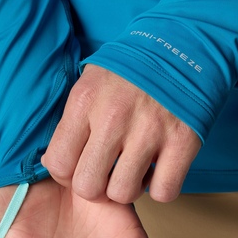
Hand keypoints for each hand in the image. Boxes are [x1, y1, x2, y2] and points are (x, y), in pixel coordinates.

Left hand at [41, 64, 200, 203]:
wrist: (182, 44)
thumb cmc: (130, 70)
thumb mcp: (90, 83)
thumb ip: (72, 122)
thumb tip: (54, 164)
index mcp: (85, 101)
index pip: (58, 164)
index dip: (66, 175)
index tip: (80, 167)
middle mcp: (114, 118)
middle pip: (88, 186)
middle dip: (95, 187)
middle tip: (106, 173)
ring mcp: (150, 131)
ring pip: (123, 193)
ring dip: (128, 187)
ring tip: (134, 169)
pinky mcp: (183, 141)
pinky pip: (164, 191)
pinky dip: (161, 188)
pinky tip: (159, 170)